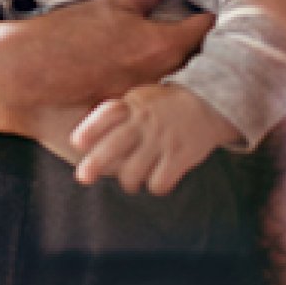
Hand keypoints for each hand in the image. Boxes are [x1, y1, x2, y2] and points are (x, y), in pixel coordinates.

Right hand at [0, 0, 215, 134]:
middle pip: (202, 68)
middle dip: (204, 53)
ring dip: (182, 85)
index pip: (210, 31)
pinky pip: (154, 129)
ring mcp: (144, 114)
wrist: (16, 78)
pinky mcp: (127, 136)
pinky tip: (147, 100)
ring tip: (169, 70)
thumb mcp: (112, 2)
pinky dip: (157, 115)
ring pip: (180, 99)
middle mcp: (160, 84)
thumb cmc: (62, 37)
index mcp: (161, 47)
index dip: (214, 19)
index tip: (212, 10)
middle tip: (195, 38)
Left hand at [72, 84, 238, 195]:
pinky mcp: (181, 157)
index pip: (108, 113)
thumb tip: (81, 139)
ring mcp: (163, 140)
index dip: (90, 129)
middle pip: (115, 144)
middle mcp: (147, 122)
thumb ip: (116, 114)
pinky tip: (156, 179)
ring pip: (133, 172)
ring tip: (131, 181)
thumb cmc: (163, 106)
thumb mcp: (140, 99)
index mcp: (134, 105)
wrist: (208, 103)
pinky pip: (159, 182)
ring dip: (128, 181)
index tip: (77, 143)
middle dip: (95, 164)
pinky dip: (154, 185)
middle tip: (83, 177)